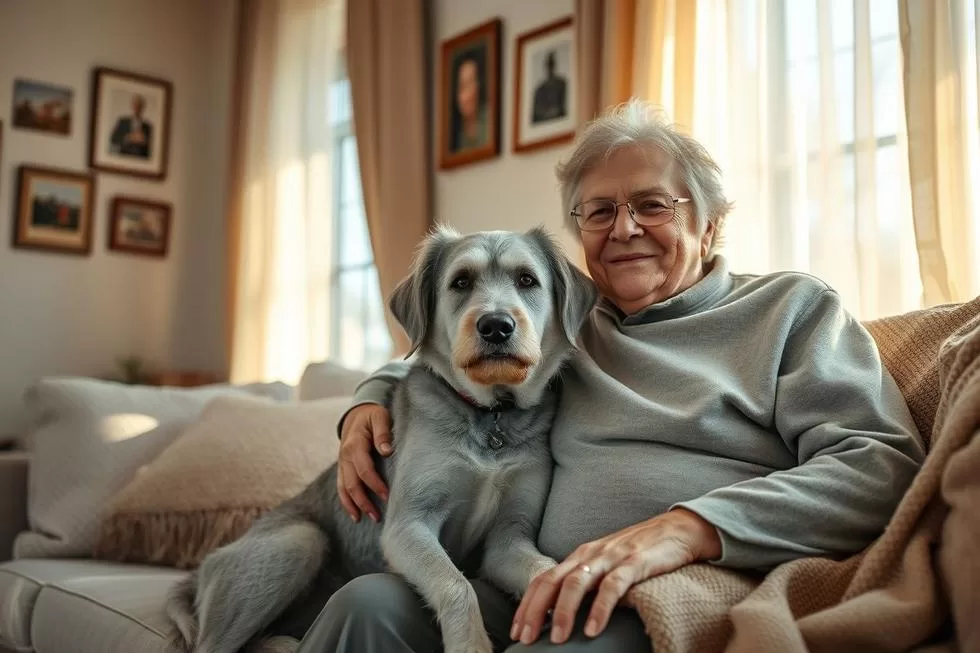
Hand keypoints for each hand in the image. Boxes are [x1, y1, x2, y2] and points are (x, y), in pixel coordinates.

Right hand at [337, 403, 393, 521]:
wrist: (356, 413)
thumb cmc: (372, 415)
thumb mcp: (380, 417)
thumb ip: (383, 432)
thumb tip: (387, 450)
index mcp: (355, 444)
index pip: (364, 469)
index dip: (375, 484)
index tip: (387, 496)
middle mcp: (345, 456)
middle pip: (352, 483)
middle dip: (364, 501)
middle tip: (377, 516)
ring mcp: (342, 463)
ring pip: (344, 488)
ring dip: (354, 505)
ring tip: (367, 519)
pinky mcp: (343, 468)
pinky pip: (342, 487)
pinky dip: (347, 502)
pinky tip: (355, 514)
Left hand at [510, 508, 721, 644]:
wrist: (678, 530)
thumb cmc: (640, 552)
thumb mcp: (606, 565)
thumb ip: (587, 583)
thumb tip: (563, 613)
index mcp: (580, 557)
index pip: (544, 580)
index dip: (527, 604)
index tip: (517, 630)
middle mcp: (590, 555)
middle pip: (552, 581)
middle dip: (535, 610)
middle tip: (525, 638)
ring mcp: (611, 558)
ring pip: (577, 583)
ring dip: (563, 611)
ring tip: (557, 638)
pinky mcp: (635, 563)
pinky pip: (613, 586)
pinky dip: (601, 608)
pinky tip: (593, 629)